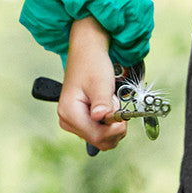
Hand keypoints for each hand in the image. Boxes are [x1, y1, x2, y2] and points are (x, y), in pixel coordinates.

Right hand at [57, 16, 127, 151]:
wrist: (87, 52)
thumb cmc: (92, 63)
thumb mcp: (100, 82)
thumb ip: (102, 103)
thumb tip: (102, 119)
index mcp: (69, 113)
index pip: (96, 135)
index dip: (115, 129)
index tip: (124, 115)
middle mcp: (67, 121)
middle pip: (98, 140)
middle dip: (114, 126)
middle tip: (116, 104)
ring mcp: (72, 122)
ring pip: (100, 137)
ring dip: (112, 123)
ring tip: (109, 101)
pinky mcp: (79, 120)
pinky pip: (99, 130)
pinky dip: (108, 121)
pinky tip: (106, 105)